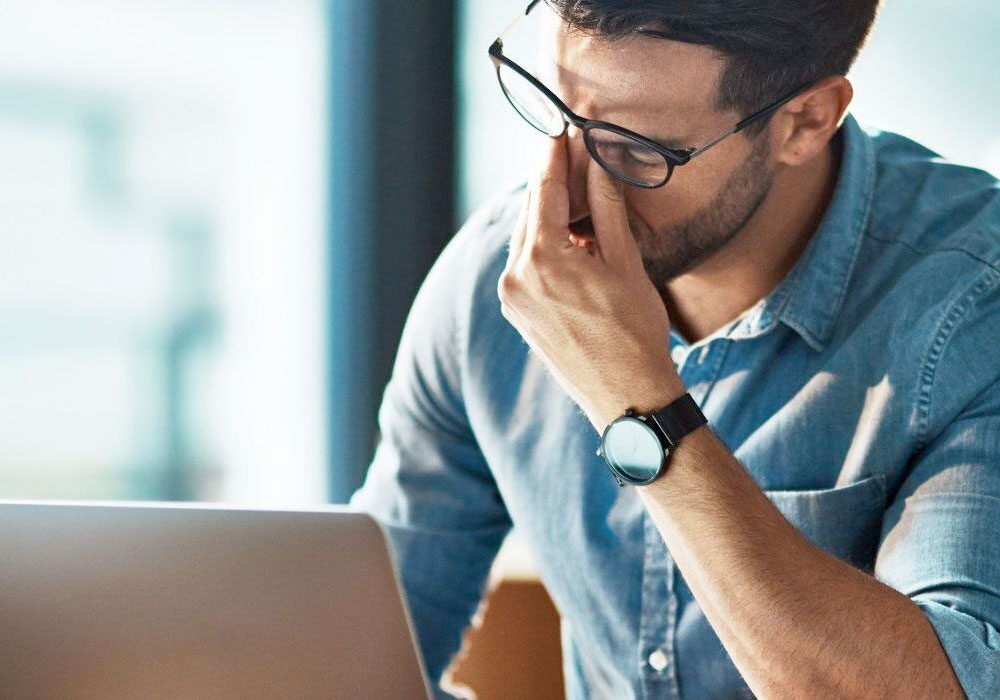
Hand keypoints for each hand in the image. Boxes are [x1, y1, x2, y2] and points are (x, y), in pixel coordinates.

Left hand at [497, 134, 685, 433]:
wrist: (626, 395)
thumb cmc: (634, 330)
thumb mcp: (625, 261)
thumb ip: (607, 208)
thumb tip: (600, 160)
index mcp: (542, 259)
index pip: (545, 190)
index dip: (554, 155)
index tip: (559, 127)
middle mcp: (515, 276)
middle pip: (532, 212)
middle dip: (551, 183)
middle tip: (569, 152)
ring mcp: (511, 298)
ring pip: (526, 239)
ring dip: (548, 215)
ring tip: (575, 194)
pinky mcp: (517, 314)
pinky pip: (525, 265)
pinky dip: (543, 246)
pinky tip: (568, 239)